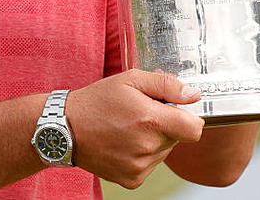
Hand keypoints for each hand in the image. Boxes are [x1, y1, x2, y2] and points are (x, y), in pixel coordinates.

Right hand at [66, 70, 203, 188]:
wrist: (65, 128)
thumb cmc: (96, 101)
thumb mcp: (129, 80)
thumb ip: (165, 84)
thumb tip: (193, 95)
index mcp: (151, 120)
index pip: (194, 128)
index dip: (189, 118)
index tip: (178, 112)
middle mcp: (147, 147)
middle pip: (178, 139)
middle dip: (166, 125)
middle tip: (141, 113)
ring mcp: (139, 167)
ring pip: (163, 152)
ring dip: (153, 140)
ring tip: (128, 128)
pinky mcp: (132, 179)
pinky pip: (149, 165)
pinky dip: (142, 154)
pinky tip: (123, 142)